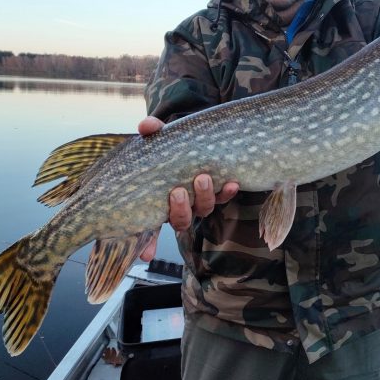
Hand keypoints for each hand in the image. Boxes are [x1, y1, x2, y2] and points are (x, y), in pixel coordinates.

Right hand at [137, 116, 239, 260]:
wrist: (198, 136)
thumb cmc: (170, 143)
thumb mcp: (158, 137)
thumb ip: (151, 131)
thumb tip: (146, 126)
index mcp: (158, 200)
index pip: (149, 228)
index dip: (148, 243)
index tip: (146, 253)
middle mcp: (179, 205)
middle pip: (181, 219)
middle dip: (180, 208)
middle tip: (178, 191)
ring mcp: (199, 198)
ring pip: (203, 208)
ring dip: (204, 197)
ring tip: (204, 178)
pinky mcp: (218, 189)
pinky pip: (223, 196)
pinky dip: (228, 191)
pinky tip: (232, 182)